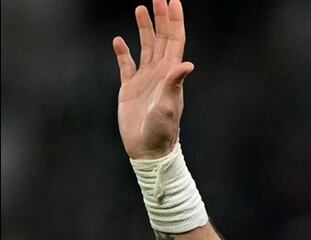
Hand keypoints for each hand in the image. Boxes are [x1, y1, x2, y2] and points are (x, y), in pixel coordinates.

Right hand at [112, 0, 193, 158]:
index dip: (174, 21)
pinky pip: (126, 65)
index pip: (175, 41)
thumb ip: (175, 84)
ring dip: (144, 28)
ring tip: (141, 8)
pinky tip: (118, 41)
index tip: (173, 1)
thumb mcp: (169, 107)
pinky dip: (122, 52)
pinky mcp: (129, 88)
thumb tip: (187, 64)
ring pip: (145, 47)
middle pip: (162, 39)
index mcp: (170, 74)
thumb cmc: (162, 131)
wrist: (148, 149)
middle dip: (161, 18)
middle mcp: (159, 73)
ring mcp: (145, 79)